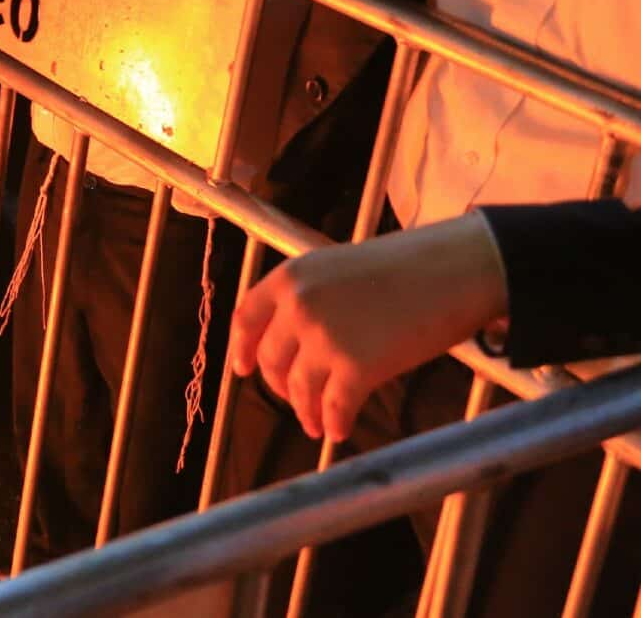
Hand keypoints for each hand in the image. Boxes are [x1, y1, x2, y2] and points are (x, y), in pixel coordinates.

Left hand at [229, 214, 509, 442]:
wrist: (455, 271)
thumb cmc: (406, 267)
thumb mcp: (338, 269)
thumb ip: (311, 299)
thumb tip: (298, 340)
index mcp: (290, 278)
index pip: (246, 318)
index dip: (242, 348)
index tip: (243, 369)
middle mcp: (298, 308)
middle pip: (273, 360)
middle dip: (281, 386)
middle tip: (296, 400)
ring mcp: (325, 339)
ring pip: (300, 389)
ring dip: (307, 412)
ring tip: (316, 424)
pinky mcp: (357, 368)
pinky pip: (335, 407)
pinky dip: (335, 423)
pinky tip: (338, 431)